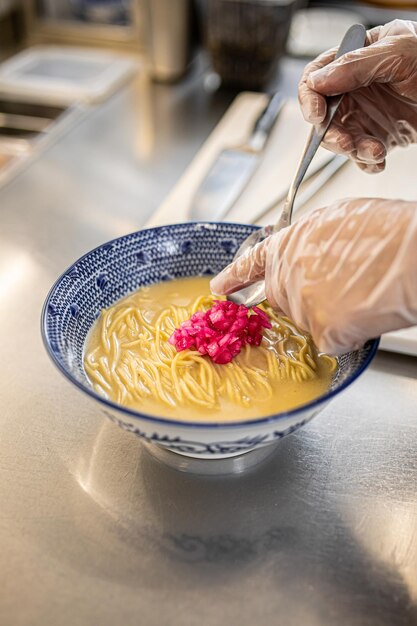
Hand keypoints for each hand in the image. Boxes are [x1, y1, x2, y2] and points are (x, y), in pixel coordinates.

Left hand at [210, 198, 416, 354]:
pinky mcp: (321, 331)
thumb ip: (311, 241)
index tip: (219, 287)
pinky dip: (348, 332)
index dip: (234, 276)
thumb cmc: (387, 231)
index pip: (251, 264)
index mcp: (288, 243)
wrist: (412, 256)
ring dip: (330, 312)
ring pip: (308, 319)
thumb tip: (307, 254)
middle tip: (339, 285)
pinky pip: (330, 339)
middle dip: (303, 294)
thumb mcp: (340, 219)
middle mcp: (286, 275)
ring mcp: (301, 305)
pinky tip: (365, 311)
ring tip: (361, 291)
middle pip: (283, 296)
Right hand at [298, 20, 416, 172]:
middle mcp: (354, 88)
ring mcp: (365, 113)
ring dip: (353, 151)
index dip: (310, 100)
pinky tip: (379, 160)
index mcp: (353, 60)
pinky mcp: (378, 135)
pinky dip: (366, 163)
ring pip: (341, 140)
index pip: (315, 79)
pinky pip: (360, 156)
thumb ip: (356, 65)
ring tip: (375, 152)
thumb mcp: (398, 53)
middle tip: (347, 143)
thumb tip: (317, 81)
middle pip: (324, 117)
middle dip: (332, 135)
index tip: (318, 116)